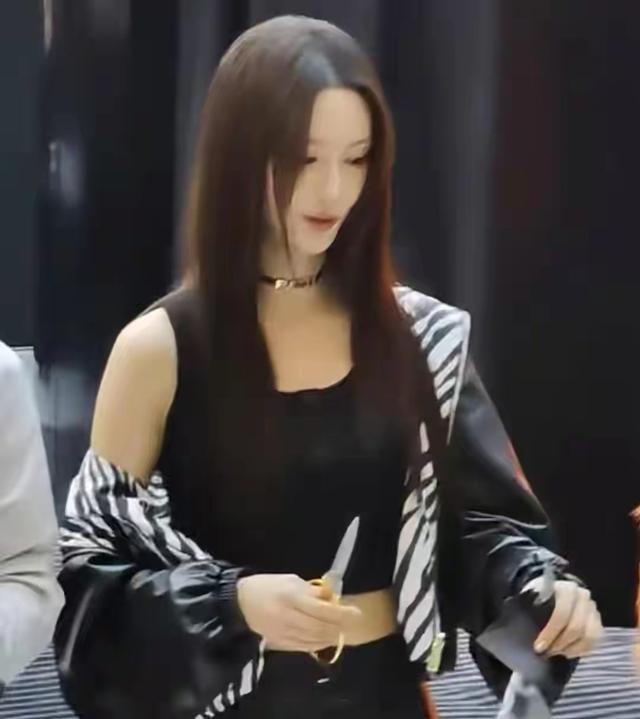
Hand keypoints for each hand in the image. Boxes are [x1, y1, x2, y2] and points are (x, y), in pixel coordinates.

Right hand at [236, 573, 361, 652]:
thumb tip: (332, 598)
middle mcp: (288, 617)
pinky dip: (318, 644)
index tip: (356, 613)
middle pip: (320, 627)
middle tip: (352, 624)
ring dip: (331, 637)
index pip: (321, 609)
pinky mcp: (279, 643)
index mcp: (290, 597)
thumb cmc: (268, 586)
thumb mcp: (291, 581)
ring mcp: (283, 632)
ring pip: (314, 639)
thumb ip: (312, 591)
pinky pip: (304, 647)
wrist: (240, 603)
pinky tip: (325, 639)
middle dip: (339, 626)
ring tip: (342, 631)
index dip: (341, 612)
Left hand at [528, 579, 602, 658]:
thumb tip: (520, 629)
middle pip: (576, 627)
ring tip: (556, 652)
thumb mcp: (531, 597)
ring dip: (571, 649)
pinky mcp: (598, 621)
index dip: (550, 632)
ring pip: (588, 636)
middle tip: (547, 653)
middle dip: (560, 644)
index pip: (562, 613)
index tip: (539, 647)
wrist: (554, 592)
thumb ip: (528, 609)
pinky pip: (595, 641)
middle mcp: (582, 596)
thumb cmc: (539, 596)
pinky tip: (567, 652)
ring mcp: (593, 609)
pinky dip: (581, 650)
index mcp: (564, 587)